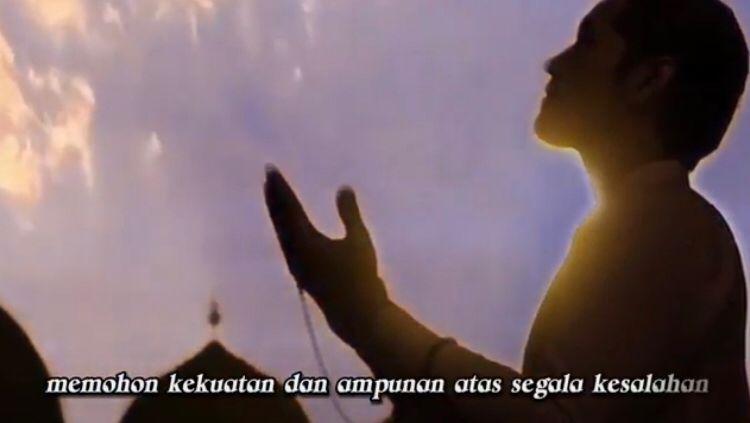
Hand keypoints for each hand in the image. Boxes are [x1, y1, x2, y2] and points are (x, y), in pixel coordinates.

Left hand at [264, 165, 389, 343]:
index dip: (280, 187)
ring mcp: (296, 265)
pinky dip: (284, 229)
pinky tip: (288, 229)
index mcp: (306, 241)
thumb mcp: (359, 240)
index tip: (271, 170)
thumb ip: (349, 213)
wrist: (357, 315)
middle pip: (279, 219)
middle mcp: (294, 252)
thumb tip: (343, 187)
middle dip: (273, 197)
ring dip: (277, 213)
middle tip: (268, 178)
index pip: (289, 208)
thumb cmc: (361, 276)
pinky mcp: (302, 274)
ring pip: (281, 233)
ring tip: (273, 197)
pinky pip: (287, 244)